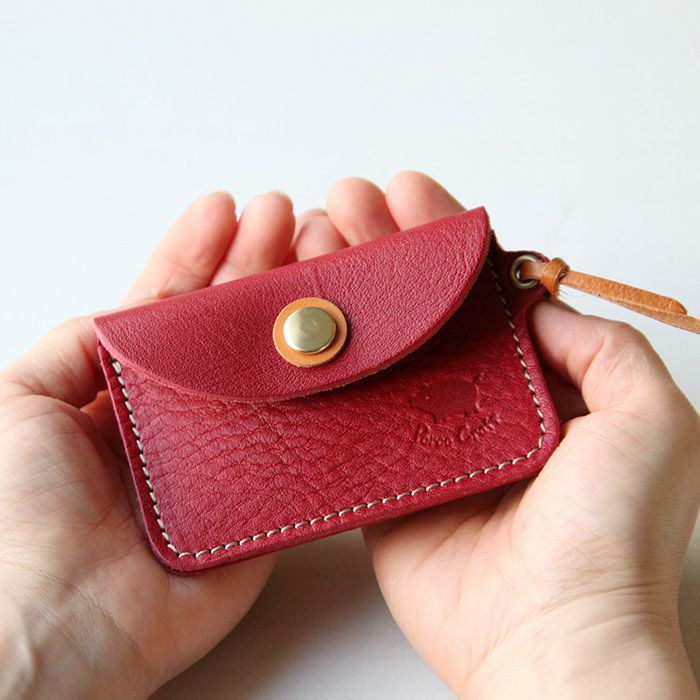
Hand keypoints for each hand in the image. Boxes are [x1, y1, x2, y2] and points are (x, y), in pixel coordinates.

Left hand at [0, 190, 312, 698]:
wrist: (58, 625)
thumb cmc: (21, 515)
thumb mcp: (16, 403)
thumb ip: (71, 348)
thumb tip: (123, 316)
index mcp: (127, 389)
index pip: (171, 305)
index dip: (198, 253)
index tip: (226, 206)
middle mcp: (183, 414)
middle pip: (231, 327)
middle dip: (258, 265)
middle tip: (290, 214)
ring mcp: (228, 452)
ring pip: (274, 370)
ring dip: (298, 312)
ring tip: (322, 250)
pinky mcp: (263, 496)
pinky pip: (302, 436)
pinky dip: (326, 389)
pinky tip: (344, 339)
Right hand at [350, 174, 699, 697]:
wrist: (551, 640)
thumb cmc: (610, 535)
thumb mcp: (651, 419)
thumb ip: (604, 346)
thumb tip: (537, 302)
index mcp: (529, 382)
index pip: (476, 293)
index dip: (443, 241)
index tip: (408, 195)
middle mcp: (470, 404)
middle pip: (416, 312)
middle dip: (382, 250)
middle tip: (343, 202)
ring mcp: (420, 439)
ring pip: (375, 353)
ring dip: (344, 296)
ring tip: (309, 239)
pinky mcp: (381, 480)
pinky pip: (346, 417)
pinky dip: (320, 371)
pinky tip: (296, 322)